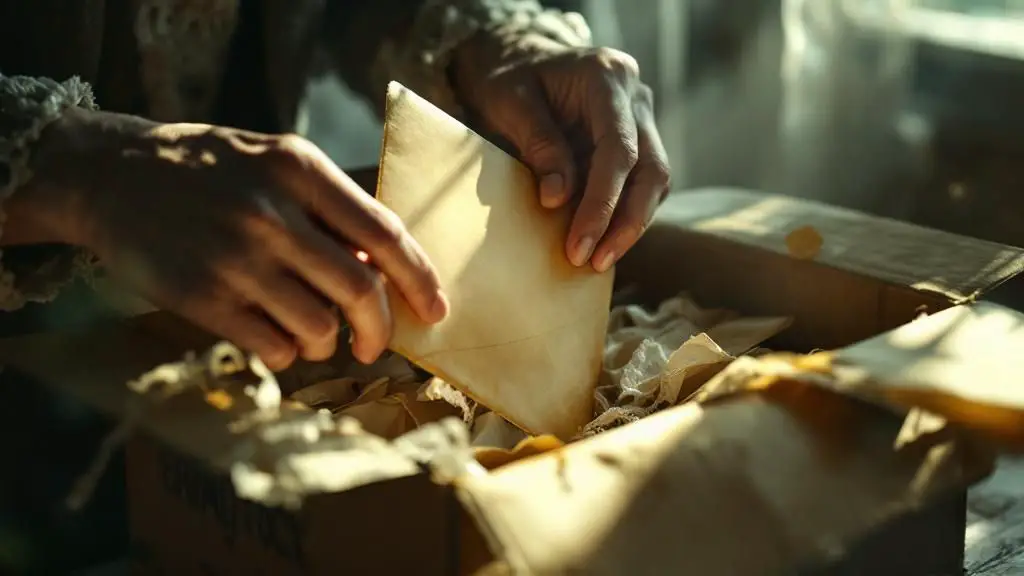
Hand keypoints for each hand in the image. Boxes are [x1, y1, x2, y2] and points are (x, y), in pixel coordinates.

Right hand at [27, 108, 448, 369]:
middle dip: (380, 328)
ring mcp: (235, 257)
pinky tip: (275, 340)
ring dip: (326, 342)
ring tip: (312, 333)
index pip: (385, 233)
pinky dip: (286, 353)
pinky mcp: (201, 296)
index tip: (437, 309)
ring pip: (318, 326)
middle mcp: (271, 212)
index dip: (421, 279)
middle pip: (360, 289)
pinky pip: (271, 346)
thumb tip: (384, 266)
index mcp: (300, 169)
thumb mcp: (276, 162)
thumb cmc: (212, 171)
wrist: (113, 175)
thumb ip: (331, 208)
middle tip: (374, 344)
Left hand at [453, 36, 670, 272]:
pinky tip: (601, 241)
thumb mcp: (509, 102)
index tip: (580, 245)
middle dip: (626, 222)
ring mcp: (641, 117)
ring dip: (630, 225)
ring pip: (656, 180)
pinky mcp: (637, 140)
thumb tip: (558, 199)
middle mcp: (635, 95)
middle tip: (595, 263)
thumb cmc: (508, 78)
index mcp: (606, 77)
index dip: (603, 203)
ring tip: (597, 261)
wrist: (518, 60)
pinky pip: (643, 184)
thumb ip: (538, 144)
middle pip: (652, 169)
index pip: (619, 149)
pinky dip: (625, 214)